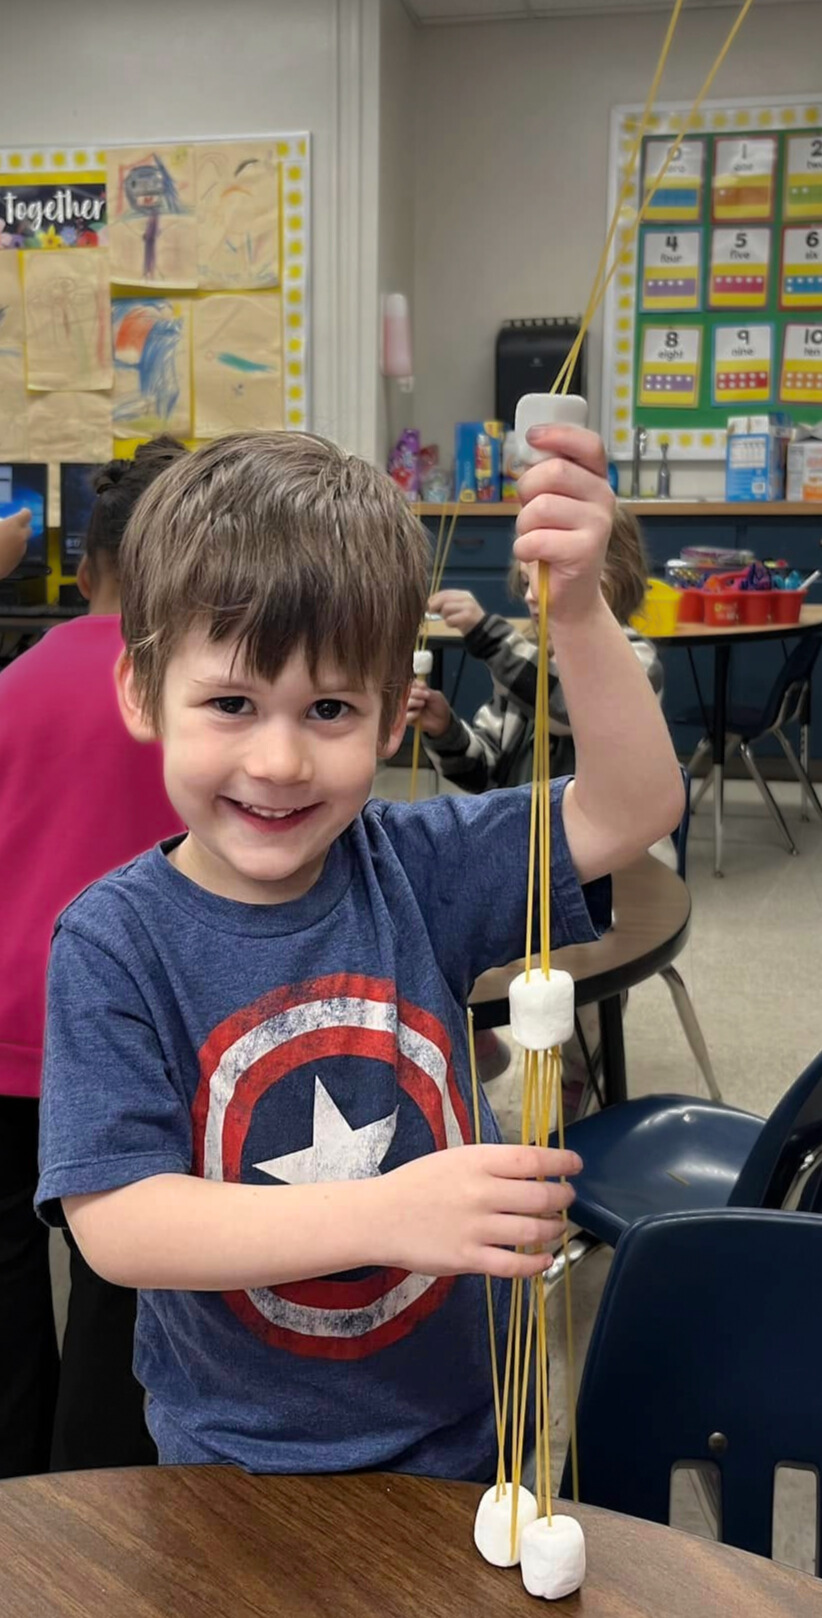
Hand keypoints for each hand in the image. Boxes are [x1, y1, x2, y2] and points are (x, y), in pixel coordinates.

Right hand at [0, 509, 31, 579]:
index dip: (24, 513)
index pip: (26, 515)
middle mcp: (20, 538)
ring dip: (16, 540)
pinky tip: (1, 553)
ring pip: (22, 543)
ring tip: (3, 542)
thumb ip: (1, 524)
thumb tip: (2, 523)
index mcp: (13, 525)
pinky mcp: (16, 563)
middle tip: (12, 528)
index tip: (21, 512)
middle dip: (22, 527)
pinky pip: (16, 554)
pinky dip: (12, 551)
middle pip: (28, 530)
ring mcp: (19, 552)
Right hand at [376, 1143, 580, 1278]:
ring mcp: (475, 1228)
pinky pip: (514, 1265)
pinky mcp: (468, 1259)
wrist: (379, 1216)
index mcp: (477, 1161)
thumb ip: (492, 1165)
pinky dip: (537, 1264)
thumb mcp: (455, 1159)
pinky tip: (545, 1259)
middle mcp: (480, 1192)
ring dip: (553, 1229)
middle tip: (567, 1199)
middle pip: (540, 1197)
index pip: (533, 1160)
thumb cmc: (417, 1184)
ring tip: (557, 1227)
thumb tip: (534, 1171)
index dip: (562, 1163)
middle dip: (563, 1199)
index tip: (575, 1166)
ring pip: (533, 1231)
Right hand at [406, 680, 451, 737]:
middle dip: (415, 693)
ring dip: (413, 702)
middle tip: (426, 695)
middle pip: (404, 692)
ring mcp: (408, 709)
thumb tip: (418, 683)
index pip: (408, 684)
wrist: (443, 721)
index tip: (423, 686)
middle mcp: (410, 699)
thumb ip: (425, 690)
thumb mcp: (435, 695)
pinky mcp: (407, 719)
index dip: (414, 684)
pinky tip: (418, 714)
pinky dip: (411, 714)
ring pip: (403, 703)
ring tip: (422, 704)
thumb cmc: (439, 707)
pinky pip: (404, 716)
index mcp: (416, 691)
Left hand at [429, 589, 484, 635]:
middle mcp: (466, 598)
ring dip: (444, 616)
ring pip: (446, 608)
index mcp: (463, 594)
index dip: (434, 598)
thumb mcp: (458, 608)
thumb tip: (429, 604)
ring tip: (451, 620)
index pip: (445, 592)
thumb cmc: (466, 620)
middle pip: (444, 598)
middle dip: (435, 605)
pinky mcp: (467, 617)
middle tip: (432, 611)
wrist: (482, 630)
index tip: (429, 604)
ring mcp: (468, 607)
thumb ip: (446, 603)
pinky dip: (449, 624)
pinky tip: (455, 625)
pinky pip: (450, 620)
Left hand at [514, 427, 614, 625]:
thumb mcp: (552, 504)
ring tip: (533, 537)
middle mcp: (603, 499)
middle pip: (554, 471)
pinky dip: (523, 549)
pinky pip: (535, 539)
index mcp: (597, 481)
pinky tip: (534, 555)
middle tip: (528, 509)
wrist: (570, 595)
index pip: (588, 445)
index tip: (532, 437)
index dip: (559, 434)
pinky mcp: (585, 552)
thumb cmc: (555, 543)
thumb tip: (528, 449)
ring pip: (540, 507)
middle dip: (527, 488)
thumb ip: (545, 477)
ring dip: (523, 524)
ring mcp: (598, 526)